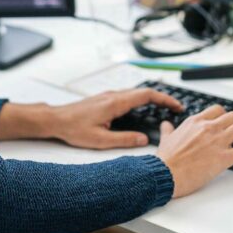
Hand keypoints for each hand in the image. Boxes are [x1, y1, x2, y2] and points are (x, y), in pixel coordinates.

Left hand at [48, 87, 183, 149]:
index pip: (146, 95)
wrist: (55, 119)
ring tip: (163, 111)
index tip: (177, 106)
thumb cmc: (73, 128)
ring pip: (136, 94)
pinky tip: (142, 112)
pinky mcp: (104, 100)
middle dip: (162, 99)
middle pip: (144, 92)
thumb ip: (124, 139)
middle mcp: (113, 96)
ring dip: (151, 100)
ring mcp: (108, 96)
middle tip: (175, 109)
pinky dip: (140, 102)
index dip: (165, 99)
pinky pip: (127, 97)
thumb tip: (143, 140)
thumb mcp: (100, 140)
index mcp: (115, 103)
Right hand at [156, 105, 232, 197]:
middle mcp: (208, 128)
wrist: (165, 173)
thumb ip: (167, 130)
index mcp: (195, 122)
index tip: (229, 119)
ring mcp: (218, 142)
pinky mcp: (224, 157)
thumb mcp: (165, 139)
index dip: (226, 114)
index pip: (217, 110)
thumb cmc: (166, 160)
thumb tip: (165, 125)